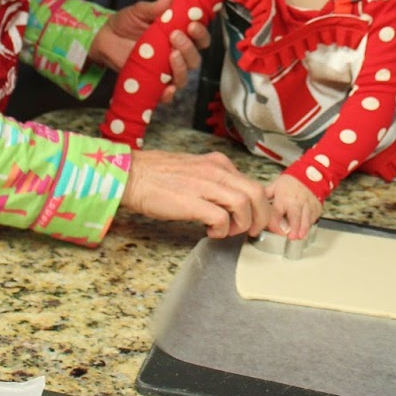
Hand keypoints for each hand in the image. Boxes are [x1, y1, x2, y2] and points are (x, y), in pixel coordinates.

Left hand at [88, 0, 210, 98]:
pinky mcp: (154, 84)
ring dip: (182, 67)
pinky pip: (168, 95)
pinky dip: (170, 94)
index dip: (200, 33)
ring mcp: (165, 71)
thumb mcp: (138, 11)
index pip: (200, 38)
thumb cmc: (125, 23)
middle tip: (175, 36)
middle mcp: (176, 54)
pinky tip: (167, 88)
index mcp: (178, 35)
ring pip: (185, 76)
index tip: (192, 25)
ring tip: (171, 55)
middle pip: (195, 58)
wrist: (104, 39)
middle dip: (189, 48)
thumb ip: (155, 7)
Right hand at [120, 148, 270, 238]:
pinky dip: (222, 230)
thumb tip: (233, 201)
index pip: (253, 184)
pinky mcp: (192, 201)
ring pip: (244, 205)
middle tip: (253, 232)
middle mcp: (217, 171)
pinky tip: (211, 232)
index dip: (263, 207)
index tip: (263, 222)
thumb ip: (216, 181)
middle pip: (257, 194)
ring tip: (228, 232)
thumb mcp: (196, 170)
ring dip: (242, 224)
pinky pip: (221, 218)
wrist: (132, 175)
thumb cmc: (159, 176)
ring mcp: (205, 185)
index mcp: (219, 164)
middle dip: (261, 217)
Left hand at [265, 174, 322, 239]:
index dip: (276, 220)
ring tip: (300, 236)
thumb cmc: (291, 183)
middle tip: (291, 236)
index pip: (278, 211)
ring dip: (303, 228)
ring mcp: (307, 205)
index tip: (276, 229)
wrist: (309, 175)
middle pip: (295, 215)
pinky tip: (305, 231)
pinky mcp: (315, 209)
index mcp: (283, 197)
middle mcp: (296, 202)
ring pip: (306, 218)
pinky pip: (313, 218)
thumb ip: (265, 198)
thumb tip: (253, 206)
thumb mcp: (275, 187)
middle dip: (293, 226)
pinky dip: (310, 225)